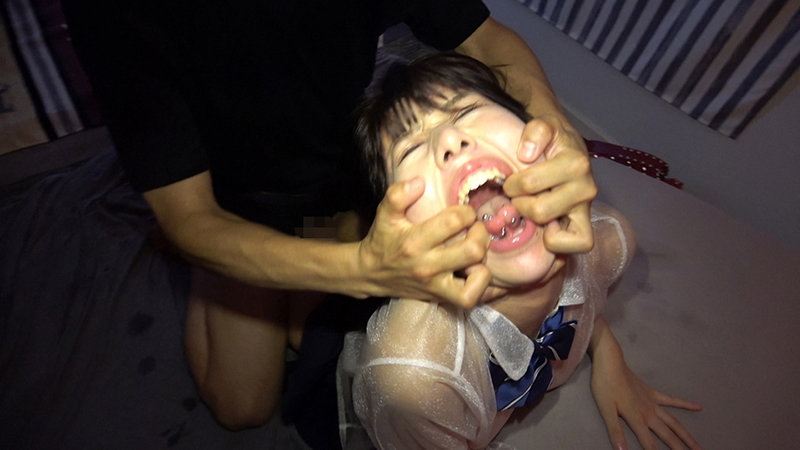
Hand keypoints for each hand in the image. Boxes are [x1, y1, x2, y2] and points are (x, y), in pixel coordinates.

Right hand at [357, 177, 503, 307]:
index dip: (466, 212)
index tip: (464, 211)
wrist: (370, 274)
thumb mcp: (385, 214)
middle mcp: (427, 265)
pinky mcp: (441, 297)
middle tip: (475, 229)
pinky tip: (476, 269)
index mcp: (414, 242)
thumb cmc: (383, 240)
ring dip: (483, 260)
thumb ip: (398, 195)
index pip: (453, 222)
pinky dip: (481, 283)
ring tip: (476, 249)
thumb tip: (420, 182)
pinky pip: (471, 298)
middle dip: (481, 234)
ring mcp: (436, 285)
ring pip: (477, 277)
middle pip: (472, 250)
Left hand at [502, 115, 596, 253]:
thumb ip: (536, 131)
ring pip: (557, 234)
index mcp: (575, 163)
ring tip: (529, 211)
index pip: (530, 184)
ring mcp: (586, 209)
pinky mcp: (586, 225)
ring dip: (535, 225)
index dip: (512, 185)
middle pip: (540, 211)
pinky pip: (578, 245)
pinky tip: (544, 229)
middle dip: (520, 205)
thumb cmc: (553, 141)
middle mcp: (586, 188)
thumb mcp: (544, 125)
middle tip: (516, 197)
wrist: (569, 149)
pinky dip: (557, 244)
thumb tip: (527, 154)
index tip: (510, 181)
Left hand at [591, 349, 702, 449]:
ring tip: (699, 446)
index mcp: (637, 419)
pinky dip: (685, 404)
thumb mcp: (606, 411)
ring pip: (674, 422)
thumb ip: (615, 431)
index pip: (650, 444)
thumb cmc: (605, 386)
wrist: (610, 363)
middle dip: (679, 448)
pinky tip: (699, 407)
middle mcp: (649, 413)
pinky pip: (672, 400)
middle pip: (668, 435)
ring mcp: (653, 403)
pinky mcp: (652, 393)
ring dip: (687, 435)